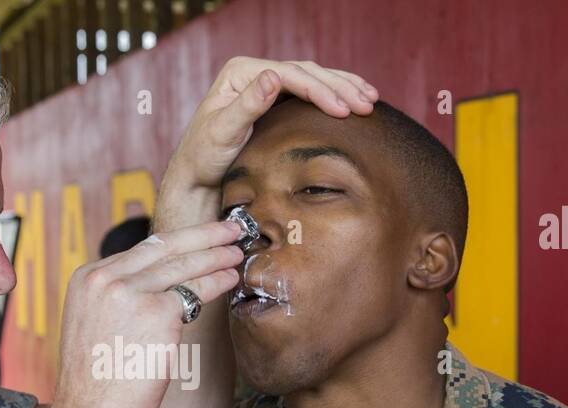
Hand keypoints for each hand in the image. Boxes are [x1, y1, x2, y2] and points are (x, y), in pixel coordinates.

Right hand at [52, 220, 244, 407]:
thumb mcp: (94, 325)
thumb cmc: (97, 382)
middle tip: (229, 227)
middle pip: (164, 246)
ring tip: (237, 250)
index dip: (175, 242)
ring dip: (216, 255)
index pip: (141, 250)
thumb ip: (116, 299)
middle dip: (203, 234)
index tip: (195, 238)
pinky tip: (231, 279)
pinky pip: (196, 291)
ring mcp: (131, 291)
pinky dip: (217, 283)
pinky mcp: (158, 312)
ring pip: (184, 265)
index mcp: (87, 277)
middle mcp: (105, 277)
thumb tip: (155, 288)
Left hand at [157, 58, 377, 229]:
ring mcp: (265, 84)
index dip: (320, 90)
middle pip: (306, 72)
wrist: (197, 176)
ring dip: (343, 87)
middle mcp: (254, 72)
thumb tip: (274, 77)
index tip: (343, 110)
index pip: (290, 75)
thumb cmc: (205, 157)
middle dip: (340, 87)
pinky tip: (353, 100)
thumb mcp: (222, 132)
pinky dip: (333, 94)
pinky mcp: (274, 100)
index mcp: (240, 72)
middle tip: (367, 104)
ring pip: (313, 78)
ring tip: (370, 99)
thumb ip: (247, 105)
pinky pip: (310, 91)